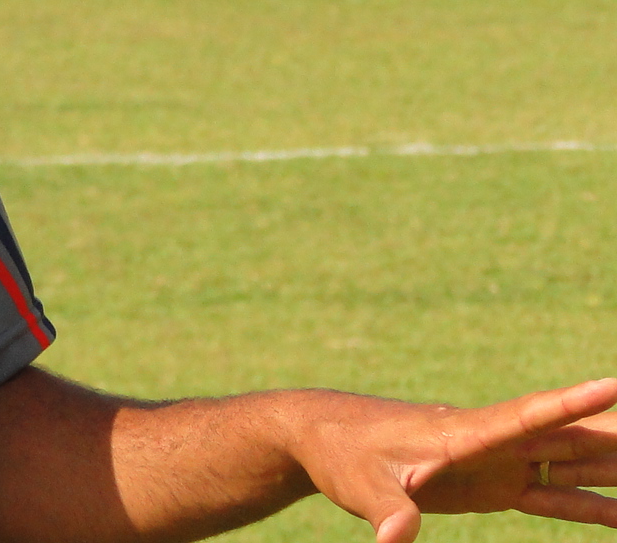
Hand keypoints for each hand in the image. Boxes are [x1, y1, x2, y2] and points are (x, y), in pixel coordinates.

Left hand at [293, 378, 616, 542]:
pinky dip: (591, 505)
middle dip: (612, 432)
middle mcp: (490, 443)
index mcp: (463, 434)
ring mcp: (496, 463)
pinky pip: (553, 497)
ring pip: (571, 463)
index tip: (613, 386)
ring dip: (614, 464)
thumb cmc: (341, 454)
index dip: (571, 404)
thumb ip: (387, 511)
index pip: (528, 417)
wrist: (324, 439)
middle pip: (568, 437)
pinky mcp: (493, 485)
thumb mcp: (360, 485)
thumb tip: (394, 541)